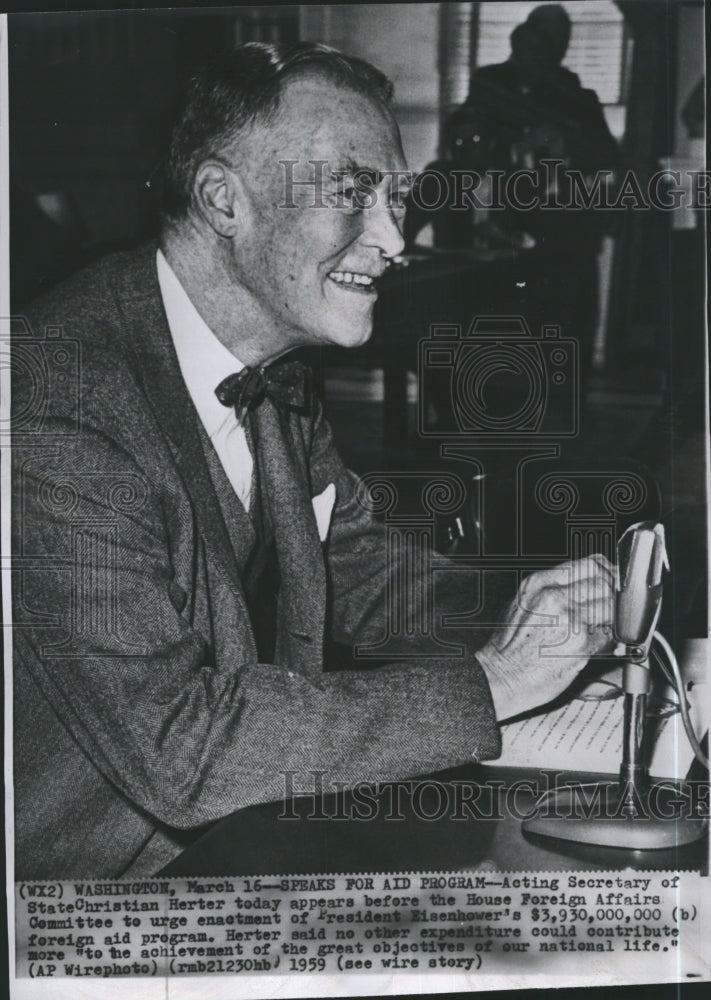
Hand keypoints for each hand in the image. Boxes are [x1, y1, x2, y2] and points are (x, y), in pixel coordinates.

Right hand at [477, 554, 614, 721]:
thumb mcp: (523, 604)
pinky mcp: (581, 642)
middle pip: (604, 582)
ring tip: (605, 626)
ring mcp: (569, 618)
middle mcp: (554, 596)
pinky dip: (611, 639)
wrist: (501, 676)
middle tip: (613, 605)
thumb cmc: (509, 646)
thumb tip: (585, 584)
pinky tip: (600, 643)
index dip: (607, 572)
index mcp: (539, 583)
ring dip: (613, 617)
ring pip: (610, 606)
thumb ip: (552, 589)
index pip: (590, 564)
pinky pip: (609, 634)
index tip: (612, 580)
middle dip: (613, 595)